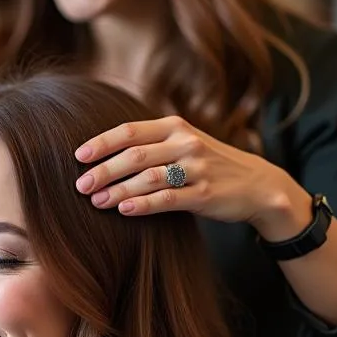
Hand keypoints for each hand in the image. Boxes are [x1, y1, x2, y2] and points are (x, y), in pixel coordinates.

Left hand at [73, 115, 310, 233]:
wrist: (257, 184)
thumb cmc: (208, 163)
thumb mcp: (182, 142)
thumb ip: (150, 143)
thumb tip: (101, 155)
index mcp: (174, 126)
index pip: (129, 131)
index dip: (101, 143)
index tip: (78, 156)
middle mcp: (185, 143)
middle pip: (134, 155)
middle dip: (103, 171)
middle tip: (81, 185)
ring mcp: (197, 168)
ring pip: (148, 178)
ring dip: (118, 191)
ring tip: (96, 201)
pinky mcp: (205, 193)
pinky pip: (168, 199)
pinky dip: (143, 205)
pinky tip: (124, 210)